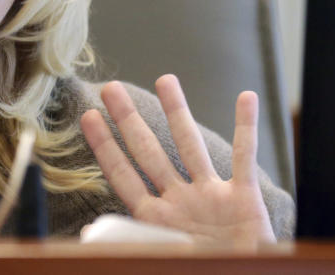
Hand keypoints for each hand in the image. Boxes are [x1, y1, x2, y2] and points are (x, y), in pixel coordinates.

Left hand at [80, 75, 274, 244]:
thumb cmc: (200, 270)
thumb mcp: (160, 260)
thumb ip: (130, 243)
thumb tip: (88, 236)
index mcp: (154, 220)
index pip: (123, 175)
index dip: (105, 146)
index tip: (88, 116)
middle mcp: (179, 201)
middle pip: (149, 152)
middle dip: (128, 119)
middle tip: (111, 88)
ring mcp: (211, 197)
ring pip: (190, 145)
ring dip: (178, 111)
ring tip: (165, 79)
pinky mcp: (244, 200)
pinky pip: (245, 158)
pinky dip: (246, 128)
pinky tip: (244, 99)